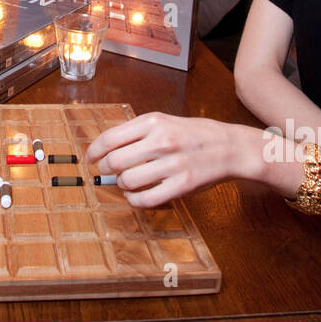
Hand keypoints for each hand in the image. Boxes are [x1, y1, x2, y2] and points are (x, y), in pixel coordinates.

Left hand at [84, 113, 243, 207]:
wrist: (230, 147)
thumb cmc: (195, 134)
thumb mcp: (165, 121)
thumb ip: (137, 132)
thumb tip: (106, 147)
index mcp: (154, 122)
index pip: (110, 138)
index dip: (94, 151)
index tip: (90, 158)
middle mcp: (161, 141)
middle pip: (115, 161)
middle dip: (105, 169)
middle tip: (106, 171)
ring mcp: (172, 164)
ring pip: (128, 180)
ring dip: (121, 184)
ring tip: (126, 182)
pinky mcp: (182, 185)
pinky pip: (146, 199)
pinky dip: (134, 200)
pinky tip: (135, 195)